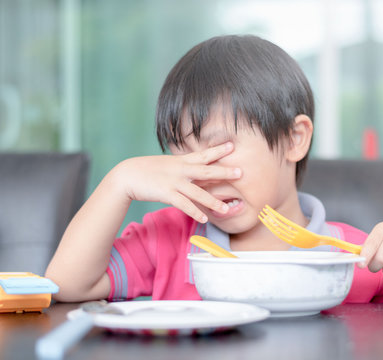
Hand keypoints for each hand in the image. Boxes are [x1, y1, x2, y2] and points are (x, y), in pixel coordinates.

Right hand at [111, 142, 240, 222]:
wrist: (127, 175)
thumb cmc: (148, 170)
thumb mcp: (169, 165)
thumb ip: (184, 167)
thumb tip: (198, 169)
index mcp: (182, 161)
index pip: (203, 154)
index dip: (218, 150)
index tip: (233, 145)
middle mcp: (181, 170)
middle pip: (206, 171)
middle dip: (224, 172)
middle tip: (240, 172)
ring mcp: (174, 182)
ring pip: (197, 192)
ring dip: (212, 201)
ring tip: (226, 208)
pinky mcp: (166, 193)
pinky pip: (183, 204)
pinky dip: (194, 212)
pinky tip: (204, 219)